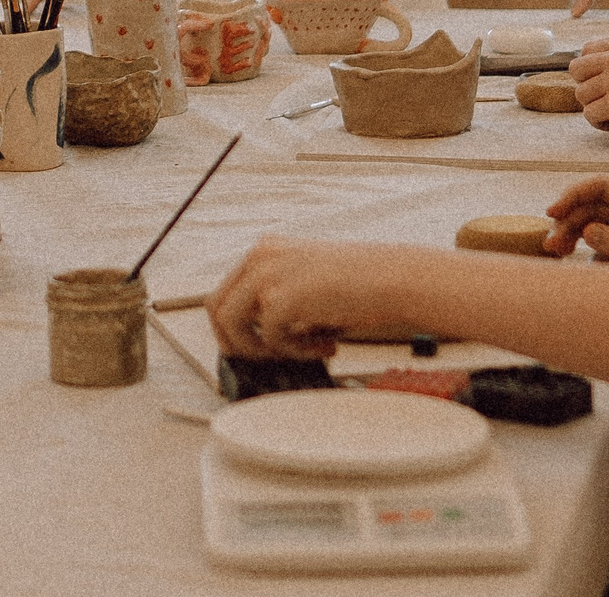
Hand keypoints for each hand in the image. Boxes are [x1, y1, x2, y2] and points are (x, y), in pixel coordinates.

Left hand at [209, 237, 401, 360]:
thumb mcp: (308, 282)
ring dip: (261, 349)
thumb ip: (279, 300)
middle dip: (236, 341)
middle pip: (216, 308)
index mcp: (266, 250)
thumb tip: (261, 337)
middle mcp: (260, 257)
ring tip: (299, 350)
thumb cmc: (362, 281)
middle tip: (263, 357)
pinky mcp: (279, 299)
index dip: (234, 325)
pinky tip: (324, 345)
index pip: (225, 291)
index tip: (250, 345)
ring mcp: (266, 276)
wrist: (392, 279)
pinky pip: (268, 339)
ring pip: (230, 325)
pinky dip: (294, 351)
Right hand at [545, 176, 608, 273]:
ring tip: (558, 254)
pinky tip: (587, 268)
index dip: (574, 195)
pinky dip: (593, 253)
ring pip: (598, 224)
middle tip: (550, 245)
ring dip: (576, 236)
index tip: (551, 213)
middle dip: (569, 220)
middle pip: (595, 205)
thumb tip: (588, 232)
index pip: (603, 186)